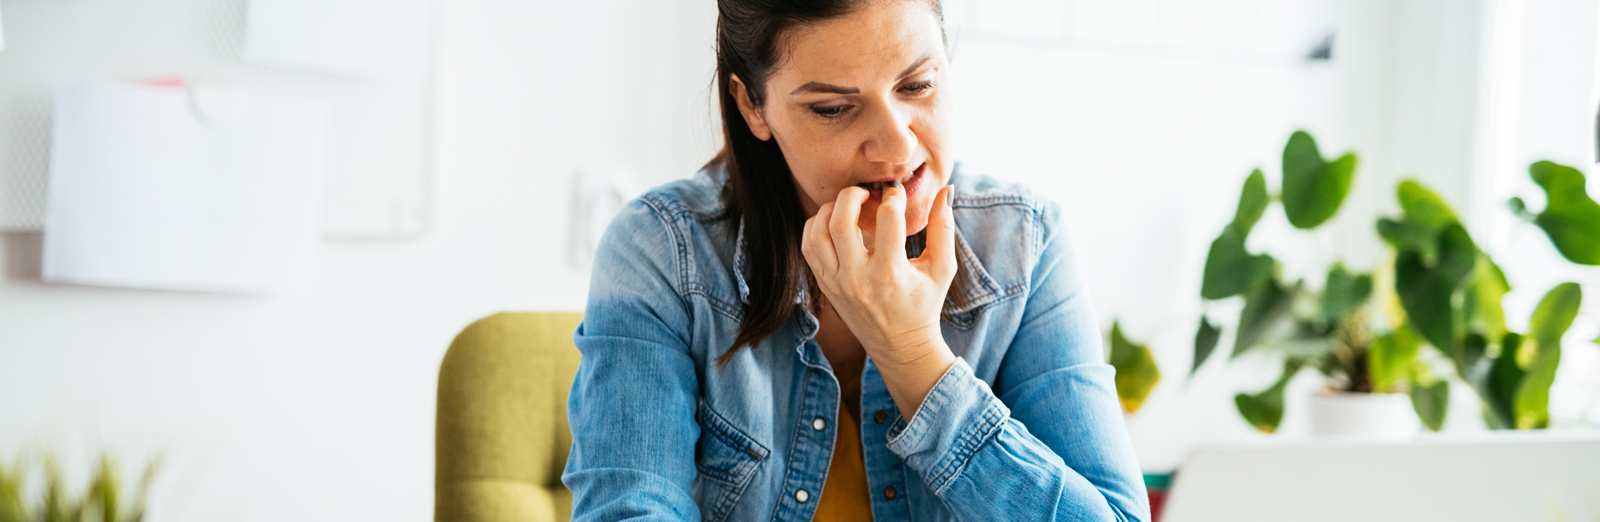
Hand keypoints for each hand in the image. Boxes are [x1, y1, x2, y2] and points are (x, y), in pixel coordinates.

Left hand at [801, 183, 957, 413]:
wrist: (899, 346)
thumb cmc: (924, 304)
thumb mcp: (941, 269)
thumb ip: (944, 228)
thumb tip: (946, 189)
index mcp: (891, 273)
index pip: (887, 220)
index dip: (893, 197)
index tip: (896, 193)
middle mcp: (859, 278)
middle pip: (842, 222)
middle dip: (853, 195)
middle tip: (866, 191)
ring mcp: (838, 283)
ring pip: (818, 234)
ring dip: (830, 210)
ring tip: (848, 205)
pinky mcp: (826, 286)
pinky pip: (809, 248)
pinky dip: (816, 227)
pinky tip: (833, 222)